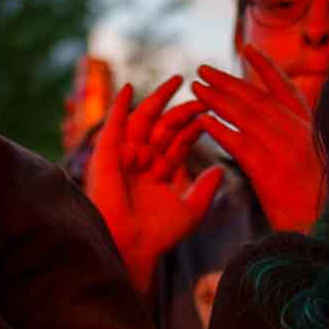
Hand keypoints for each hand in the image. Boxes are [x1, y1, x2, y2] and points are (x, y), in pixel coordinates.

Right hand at [84, 74, 224, 290]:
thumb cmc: (158, 235)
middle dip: (184, 110)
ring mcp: (125, 156)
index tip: (214, 111)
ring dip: (159, 100)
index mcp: (161, 171)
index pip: (181, 140)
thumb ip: (205, 189)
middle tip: (204, 95)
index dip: (196, 126)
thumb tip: (221, 169)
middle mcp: (143, 161)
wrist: (131, 247)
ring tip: (177, 81)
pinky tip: (129, 89)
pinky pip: (113, 126)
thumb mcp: (190, 210)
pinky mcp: (107, 156)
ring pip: (144, 121)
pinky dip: (119, 107)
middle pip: (165, 126)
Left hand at [189, 43, 323, 231]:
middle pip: (257, 98)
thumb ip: (299, 139)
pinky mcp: (268, 170)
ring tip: (196, 88)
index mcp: (310, 129)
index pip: (286, 89)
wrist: (325, 229)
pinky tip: (202, 121)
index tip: (248, 49)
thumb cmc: (320, 202)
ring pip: (245, 115)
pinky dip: (219, 129)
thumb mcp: (317, 162)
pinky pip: (238, 142)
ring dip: (217, 98)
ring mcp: (284, 149)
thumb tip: (278, 125)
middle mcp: (298, 133)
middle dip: (227, 81)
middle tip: (203, 69)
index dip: (266, 68)